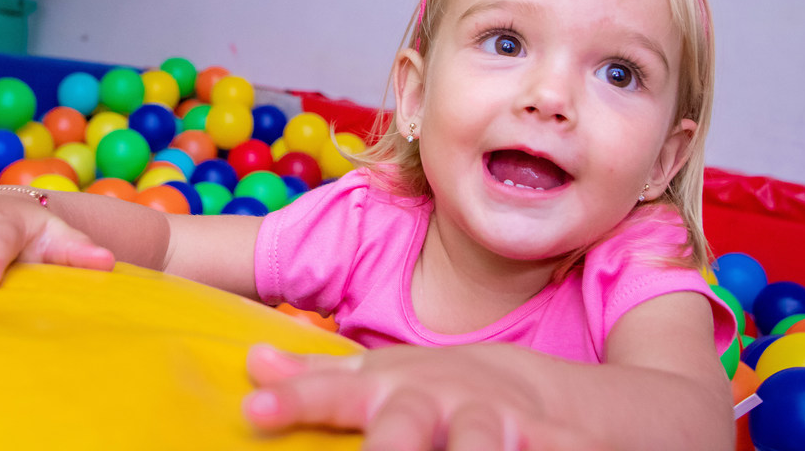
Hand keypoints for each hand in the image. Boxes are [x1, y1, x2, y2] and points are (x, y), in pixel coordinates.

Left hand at [242, 343, 611, 450]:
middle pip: (407, 422)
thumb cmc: (442, 388)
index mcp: (398, 387)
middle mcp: (443, 400)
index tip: (256, 410)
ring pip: (481, 442)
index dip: (300, 398)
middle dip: (385, 446)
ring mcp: (497, 422)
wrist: (542, 389)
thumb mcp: (385, 376)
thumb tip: (253, 361)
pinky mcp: (551, 442)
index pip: (340, 391)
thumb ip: (320, 376)